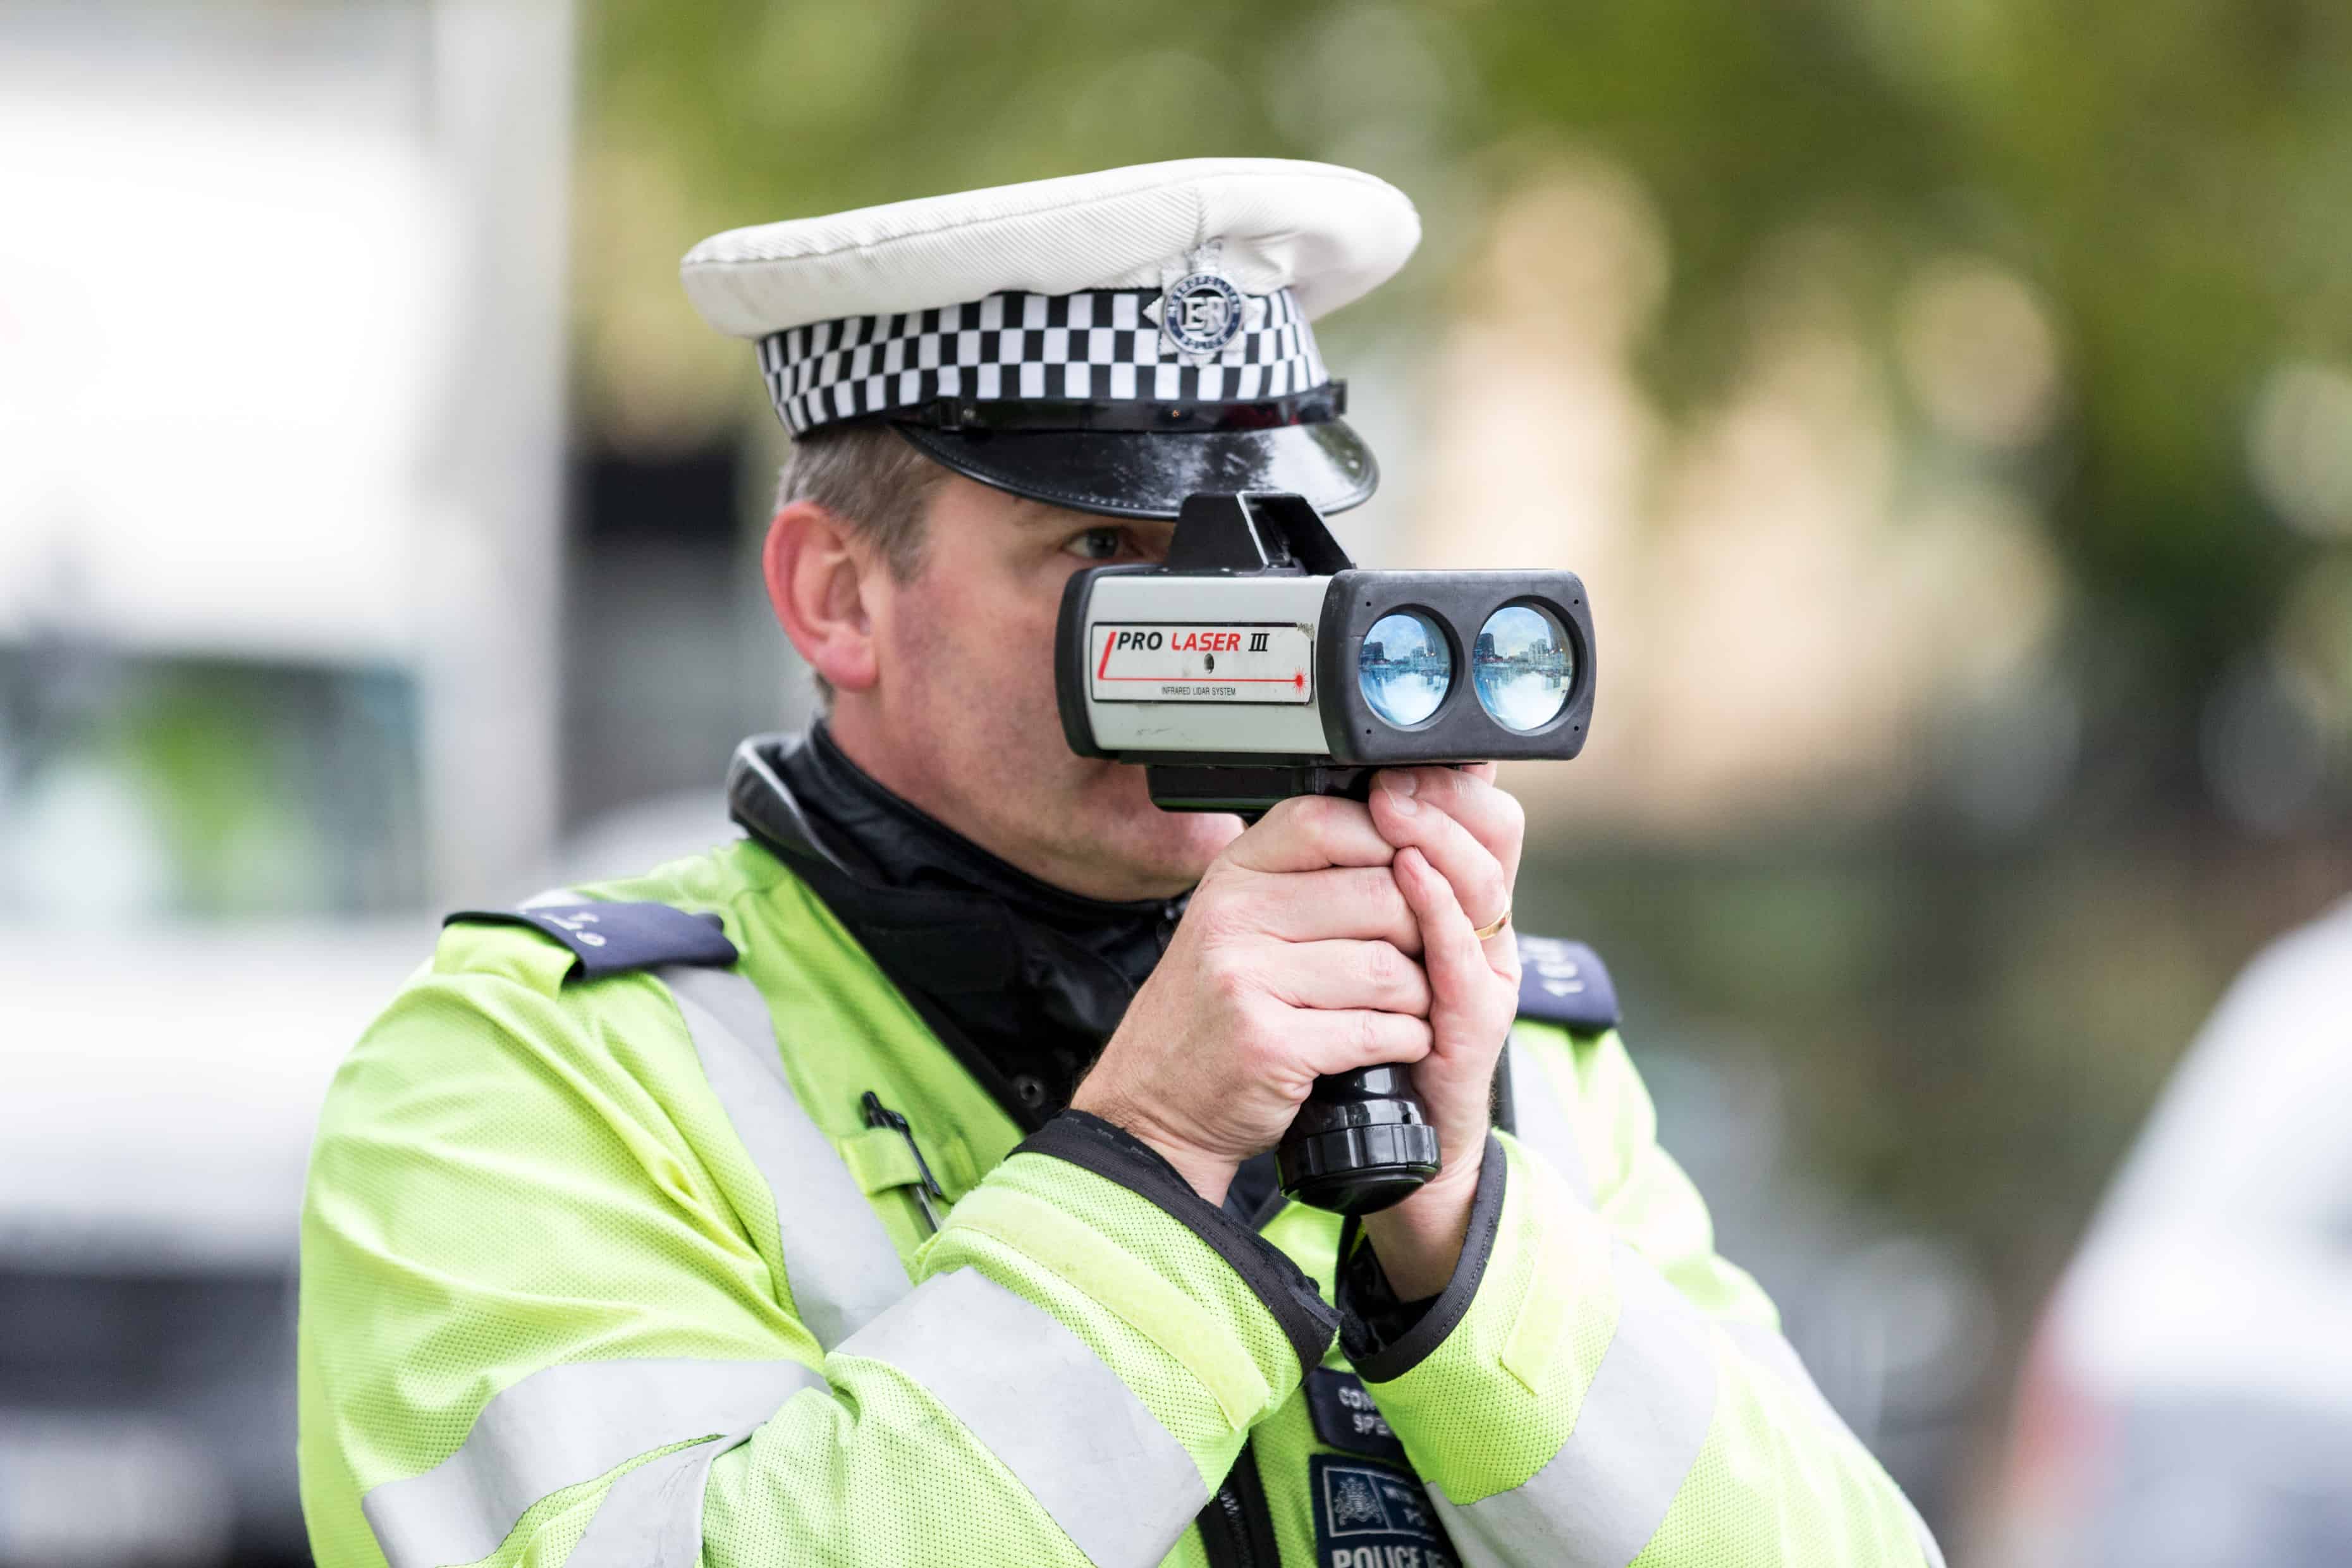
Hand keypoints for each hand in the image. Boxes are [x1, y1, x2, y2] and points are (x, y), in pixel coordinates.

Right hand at [1072, 795, 1434, 1204]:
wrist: (1155, 1104)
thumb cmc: (1212, 1011)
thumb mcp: (1238, 922)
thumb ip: (1302, 880)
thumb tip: (1406, 844)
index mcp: (1233, 875)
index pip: (1328, 822)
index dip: (1390, 843)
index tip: (1415, 878)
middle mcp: (1233, 917)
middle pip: (1380, 893)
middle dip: (1422, 932)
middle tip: (1424, 961)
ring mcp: (1246, 980)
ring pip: (1388, 966)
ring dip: (1419, 995)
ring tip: (1409, 1008)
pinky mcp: (1269, 1044)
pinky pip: (1378, 1029)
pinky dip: (1406, 1040)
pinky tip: (1397, 1043)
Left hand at [1359, 765, 1525, 1297]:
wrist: (1383, 1146)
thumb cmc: (1363, 1042)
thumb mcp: (1356, 951)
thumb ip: (1355, 889)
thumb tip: (1327, 809)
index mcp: (1459, 912)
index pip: (1477, 821)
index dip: (1446, 781)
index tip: (1399, 752)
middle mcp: (1485, 940)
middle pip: (1490, 842)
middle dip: (1440, 799)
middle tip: (1393, 771)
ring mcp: (1485, 982)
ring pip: (1481, 890)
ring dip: (1438, 840)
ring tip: (1395, 805)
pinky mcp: (1474, 1029)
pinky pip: (1463, 960)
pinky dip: (1440, 914)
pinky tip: (1412, 879)